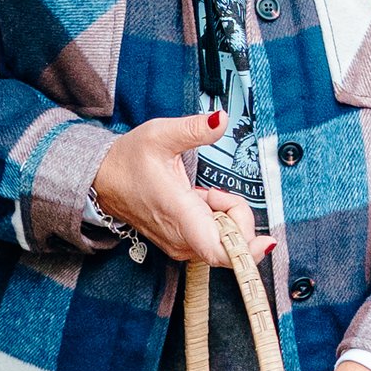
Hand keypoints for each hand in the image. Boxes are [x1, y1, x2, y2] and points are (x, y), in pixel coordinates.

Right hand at [91, 112, 270, 267]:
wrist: (101, 181)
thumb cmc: (128, 161)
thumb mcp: (159, 134)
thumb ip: (194, 128)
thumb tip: (221, 119)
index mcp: (178, 214)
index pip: (218, 250)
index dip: (247, 251)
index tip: (268, 242)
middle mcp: (181, 238)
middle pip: (231, 241)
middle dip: (236, 214)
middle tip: (212, 190)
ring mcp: (180, 245)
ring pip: (224, 241)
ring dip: (224, 216)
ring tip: (197, 194)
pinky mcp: (181, 247)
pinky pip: (214, 240)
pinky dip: (215, 221)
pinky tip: (196, 203)